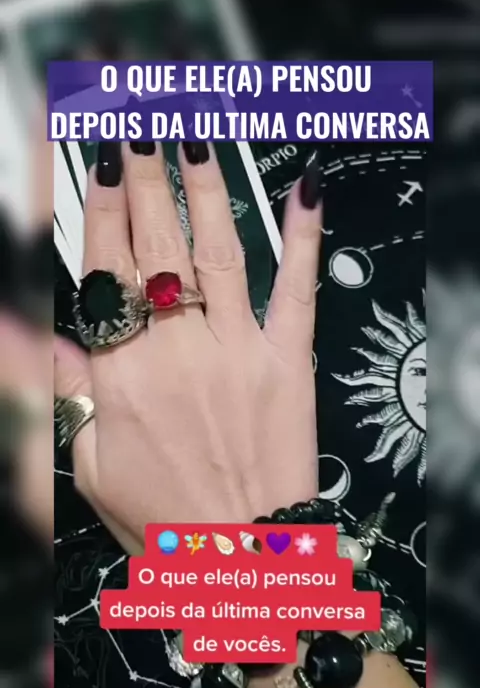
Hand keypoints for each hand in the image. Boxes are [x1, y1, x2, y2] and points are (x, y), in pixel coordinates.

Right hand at [54, 143, 322, 552]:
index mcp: (122, 378)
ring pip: (218, 252)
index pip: (104, 274)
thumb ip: (61, 394)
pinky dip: (302, 239)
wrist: (243, 564)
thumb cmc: (165, 524)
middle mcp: (178, 353)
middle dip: (143, 178)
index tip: (93, 161)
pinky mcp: (289, 365)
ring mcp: (238, 353)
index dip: (97, 210)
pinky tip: (303, 192)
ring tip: (193, 135)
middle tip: (137, 123)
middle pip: (155, 248)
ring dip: (204, 188)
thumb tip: (30, 336)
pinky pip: (296, 291)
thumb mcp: (88, 468)